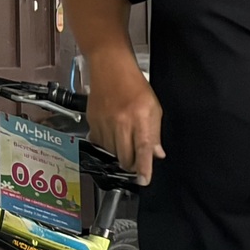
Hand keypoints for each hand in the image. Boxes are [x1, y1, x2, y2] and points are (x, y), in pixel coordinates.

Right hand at [85, 54, 163, 184]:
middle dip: (131, 163)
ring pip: (111, 152)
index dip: (144, 167)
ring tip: (124, 138)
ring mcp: (104, 123)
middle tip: (137, 159)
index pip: (143, 149)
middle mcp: (121, 123)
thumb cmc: (135, 86)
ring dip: (119, 152)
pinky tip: (112, 134)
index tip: (144, 180)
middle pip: (124, 157)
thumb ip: (155, 133)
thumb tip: (157, 154)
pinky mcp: (92, 122)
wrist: (110, 69)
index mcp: (140, 119)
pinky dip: (106, 144)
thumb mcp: (154, 109)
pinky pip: (99, 143)